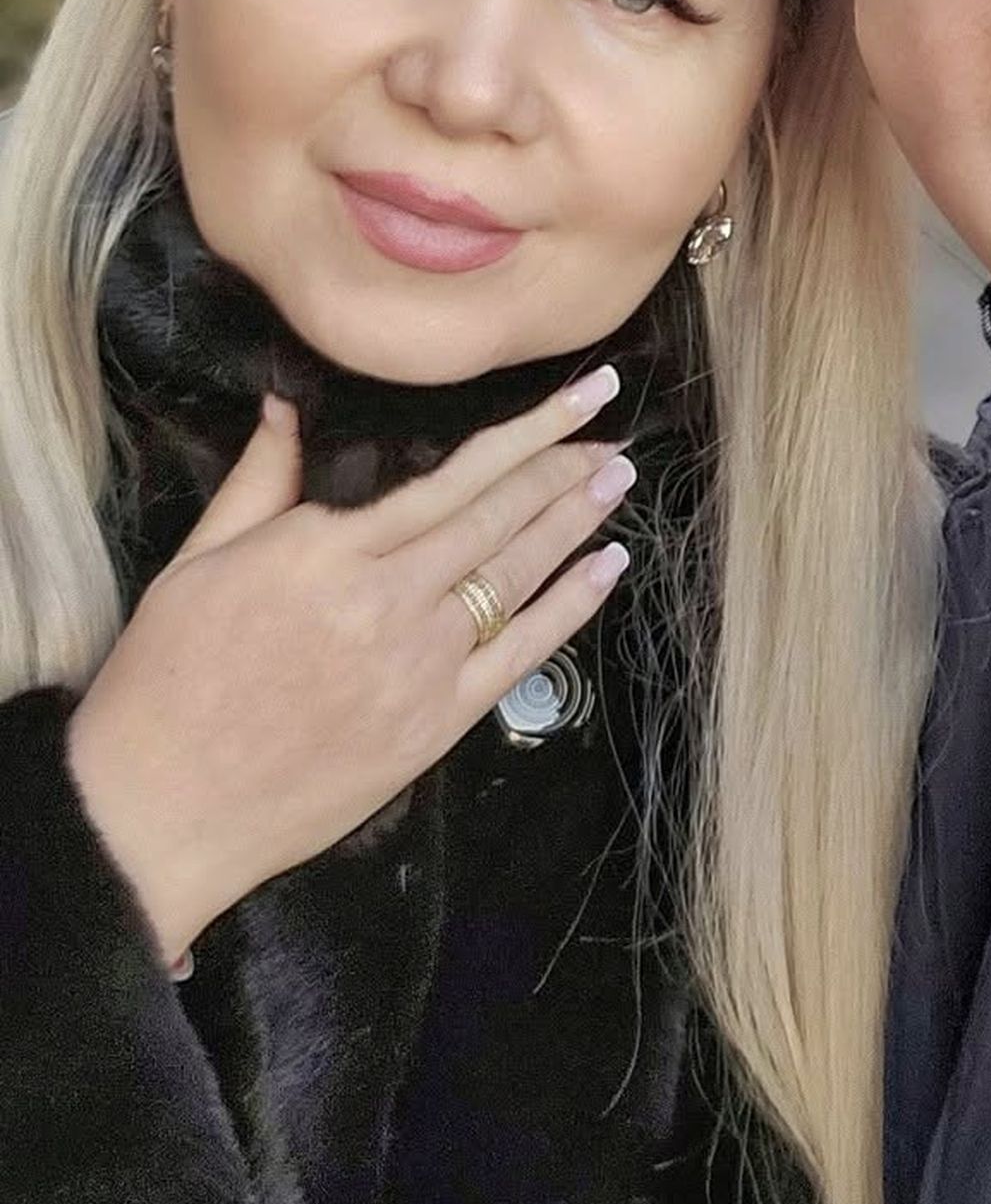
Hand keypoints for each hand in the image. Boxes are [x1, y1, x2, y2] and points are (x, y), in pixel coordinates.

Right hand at [67, 363, 633, 965]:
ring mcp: (419, 666)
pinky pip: (522, 654)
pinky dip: (571, 607)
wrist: (162, 808)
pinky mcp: (435, 725)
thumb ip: (258, 483)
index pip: (453, 475)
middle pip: (498, 518)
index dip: (530, 430)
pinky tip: (606, 569)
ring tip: (616, 483)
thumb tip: (289, 406)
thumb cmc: (165, 681)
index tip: (584, 394)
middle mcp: (386, 601)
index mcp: (326, 550)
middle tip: (611, 434)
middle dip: (563, 469)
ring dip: (576, 525)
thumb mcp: (196, 564)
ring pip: (518, 578)